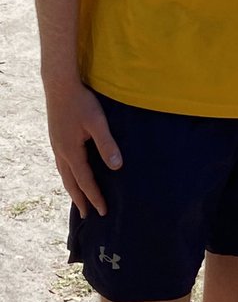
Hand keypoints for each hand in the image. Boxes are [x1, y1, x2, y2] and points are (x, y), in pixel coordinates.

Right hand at [43, 81, 120, 216]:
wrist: (59, 85)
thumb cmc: (81, 102)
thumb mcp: (97, 122)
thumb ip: (107, 144)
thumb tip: (117, 166)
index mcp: (71, 152)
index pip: (85, 181)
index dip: (94, 197)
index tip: (103, 211)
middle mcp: (61, 152)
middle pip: (70, 182)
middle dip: (80, 199)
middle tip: (87, 215)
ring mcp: (57, 145)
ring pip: (64, 174)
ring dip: (72, 188)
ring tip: (79, 199)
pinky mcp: (57, 138)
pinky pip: (62, 164)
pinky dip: (68, 175)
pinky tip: (72, 173)